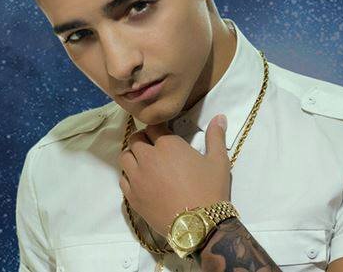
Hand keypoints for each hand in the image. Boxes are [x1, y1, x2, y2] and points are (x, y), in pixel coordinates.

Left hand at [118, 114, 230, 236]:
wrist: (199, 225)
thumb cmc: (210, 189)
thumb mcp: (218, 161)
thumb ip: (216, 136)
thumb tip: (220, 116)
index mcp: (168, 145)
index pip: (153, 126)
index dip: (158, 128)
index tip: (164, 133)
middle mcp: (148, 158)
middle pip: (135, 139)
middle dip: (144, 139)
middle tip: (155, 146)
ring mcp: (137, 178)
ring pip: (125, 157)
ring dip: (133, 155)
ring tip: (145, 162)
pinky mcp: (132, 197)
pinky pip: (122, 179)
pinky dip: (129, 175)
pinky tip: (140, 180)